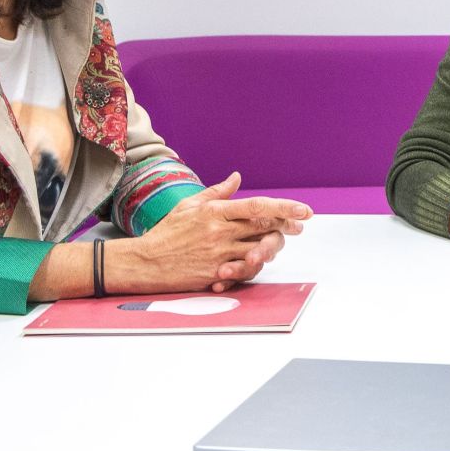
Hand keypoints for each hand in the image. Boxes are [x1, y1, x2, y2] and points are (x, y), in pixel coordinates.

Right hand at [116, 172, 312, 292]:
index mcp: (214, 211)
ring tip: (273, 245)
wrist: (145, 263)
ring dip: (272, 248)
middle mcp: (219, 232)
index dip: (285, 207)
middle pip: (264, 227)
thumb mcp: (190, 205)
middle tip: (296, 226)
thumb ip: (217, 192)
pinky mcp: (215, 273)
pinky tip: (253, 262)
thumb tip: (237, 177)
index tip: (304, 210)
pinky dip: (253, 267)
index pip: (258, 206)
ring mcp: (218, 254)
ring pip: (260, 251)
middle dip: (286, 226)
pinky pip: (245, 271)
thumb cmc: (167, 232)